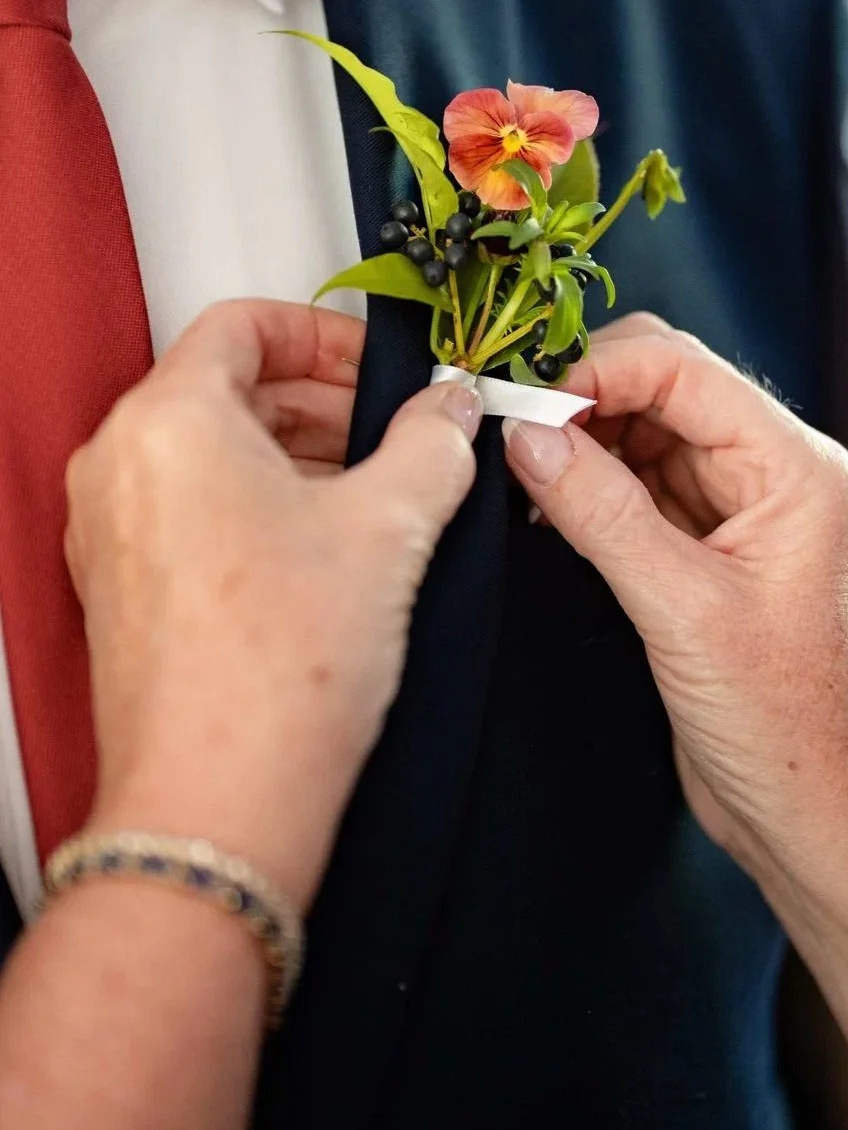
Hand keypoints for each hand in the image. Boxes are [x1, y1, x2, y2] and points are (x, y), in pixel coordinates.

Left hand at [67, 299, 481, 907]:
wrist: (219, 806)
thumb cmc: (277, 676)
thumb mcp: (390, 530)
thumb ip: (433, 444)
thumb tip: (452, 410)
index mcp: (170, 421)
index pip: (244, 323)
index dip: (327, 334)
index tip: (381, 369)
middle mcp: (121, 466)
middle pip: (227, 387)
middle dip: (324, 401)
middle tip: (397, 431)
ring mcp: (113, 533)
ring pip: (212, 452)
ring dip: (299, 456)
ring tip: (378, 496)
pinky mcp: (126, 591)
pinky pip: (193, 512)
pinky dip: (262, 508)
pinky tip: (332, 553)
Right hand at [502, 314, 847, 878]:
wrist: (820, 814)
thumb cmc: (785, 723)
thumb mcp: (682, 611)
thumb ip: (602, 513)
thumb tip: (527, 436)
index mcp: (794, 467)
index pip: (682, 369)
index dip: (595, 370)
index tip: (521, 404)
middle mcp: (773, 473)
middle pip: (663, 388)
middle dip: (582, 399)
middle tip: (507, 433)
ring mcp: (741, 512)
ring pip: (646, 436)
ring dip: (581, 443)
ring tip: (517, 475)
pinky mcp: (709, 554)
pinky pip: (641, 490)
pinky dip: (591, 489)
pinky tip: (545, 508)